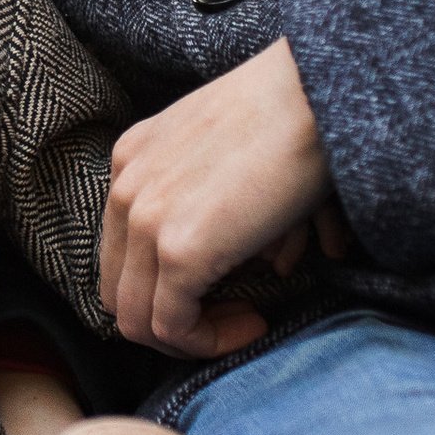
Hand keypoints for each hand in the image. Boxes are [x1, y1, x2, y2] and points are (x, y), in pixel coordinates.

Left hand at [100, 38, 328, 359]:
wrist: (315, 93)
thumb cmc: (293, 115)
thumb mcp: (231, 152)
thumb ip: (225, 203)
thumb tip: (269, 261)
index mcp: (131, 160)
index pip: (121, 254)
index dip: (162, 286)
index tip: (220, 291)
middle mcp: (125, 188)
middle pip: (119, 292)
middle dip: (171, 319)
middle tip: (231, 315)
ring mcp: (145, 220)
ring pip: (138, 320)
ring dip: (193, 336)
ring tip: (246, 321)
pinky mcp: (178, 251)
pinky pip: (172, 327)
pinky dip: (210, 341)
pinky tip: (254, 322)